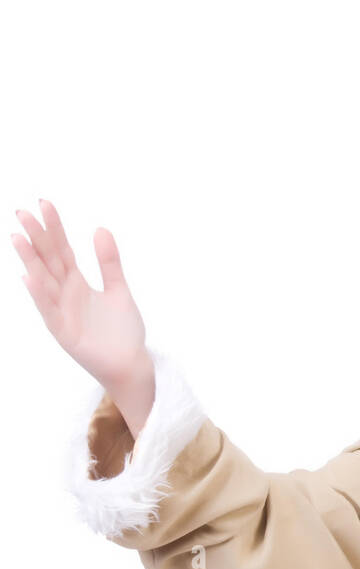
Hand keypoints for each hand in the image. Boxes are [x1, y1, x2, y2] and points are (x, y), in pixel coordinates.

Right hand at [12, 199, 149, 390]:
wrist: (131, 363)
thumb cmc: (122, 330)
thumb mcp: (118, 289)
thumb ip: (109, 262)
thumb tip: (100, 228)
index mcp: (77, 283)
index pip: (61, 250)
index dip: (53, 228)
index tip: (44, 203)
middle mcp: (65, 294)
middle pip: (48, 260)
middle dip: (36, 237)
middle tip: (22, 211)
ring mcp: (61, 312)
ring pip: (43, 281)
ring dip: (30, 260)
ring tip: (18, 238)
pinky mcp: (63, 332)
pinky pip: (49, 310)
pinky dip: (40, 294)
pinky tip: (30, 276)